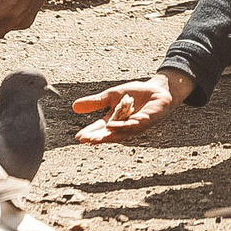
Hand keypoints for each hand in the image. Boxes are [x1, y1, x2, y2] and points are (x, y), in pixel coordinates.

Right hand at [72, 70, 190, 141]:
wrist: (156, 90)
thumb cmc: (134, 94)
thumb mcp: (112, 95)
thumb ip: (96, 102)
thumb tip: (74, 106)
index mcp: (114, 121)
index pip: (99, 129)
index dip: (90, 133)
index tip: (79, 138)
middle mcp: (124, 126)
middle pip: (109, 134)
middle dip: (98, 137)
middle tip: (87, 140)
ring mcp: (136, 125)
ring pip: (122, 131)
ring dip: (110, 134)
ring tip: (98, 137)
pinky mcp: (148, 120)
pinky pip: (137, 123)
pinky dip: (128, 125)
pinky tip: (118, 125)